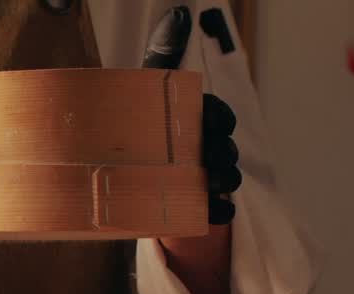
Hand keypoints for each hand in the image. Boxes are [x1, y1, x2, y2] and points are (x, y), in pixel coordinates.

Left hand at [141, 5, 242, 224]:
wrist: (125, 176)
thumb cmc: (141, 124)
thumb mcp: (148, 91)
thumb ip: (162, 57)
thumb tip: (178, 13)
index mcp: (199, 119)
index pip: (218, 114)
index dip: (218, 118)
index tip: (209, 122)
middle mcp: (208, 147)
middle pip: (225, 147)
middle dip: (222, 151)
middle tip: (209, 156)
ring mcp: (205, 177)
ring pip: (227, 177)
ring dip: (225, 180)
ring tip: (212, 183)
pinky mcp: (197, 205)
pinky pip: (218, 211)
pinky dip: (218, 213)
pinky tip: (214, 214)